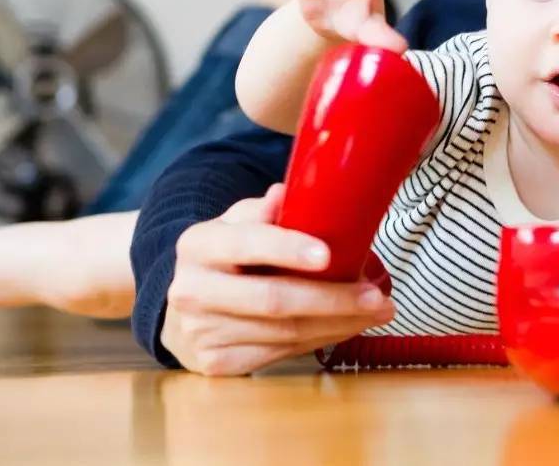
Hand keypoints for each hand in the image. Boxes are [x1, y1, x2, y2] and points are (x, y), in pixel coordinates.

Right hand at [160, 184, 394, 375]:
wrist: (181, 312)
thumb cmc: (225, 259)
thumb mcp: (235, 225)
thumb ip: (262, 211)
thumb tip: (286, 194)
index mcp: (197, 244)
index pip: (245, 244)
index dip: (287, 249)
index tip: (329, 254)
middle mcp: (192, 290)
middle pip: (272, 299)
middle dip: (331, 299)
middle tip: (376, 296)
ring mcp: (202, 332)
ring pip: (284, 332)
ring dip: (338, 323)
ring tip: (376, 311)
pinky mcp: (216, 364)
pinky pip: (281, 353)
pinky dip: (321, 340)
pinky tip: (347, 327)